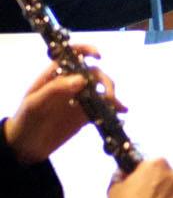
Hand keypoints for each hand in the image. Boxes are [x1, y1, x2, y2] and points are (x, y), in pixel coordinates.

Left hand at [4, 48, 121, 163]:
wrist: (26, 146)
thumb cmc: (26, 120)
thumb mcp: (35, 103)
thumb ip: (55, 89)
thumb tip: (82, 79)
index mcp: (55, 76)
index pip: (72, 56)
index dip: (86, 51)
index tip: (98, 57)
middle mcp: (70, 84)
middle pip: (93, 74)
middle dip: (105, 81)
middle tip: (109, 97)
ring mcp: (79, 99)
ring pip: (101, 90)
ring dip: (111, 95)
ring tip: (116, 107)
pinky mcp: (86, 114)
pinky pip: (103, 108)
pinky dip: (114, 108)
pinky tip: (121, 111)